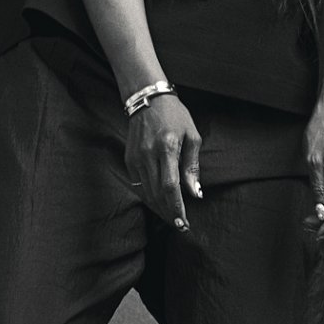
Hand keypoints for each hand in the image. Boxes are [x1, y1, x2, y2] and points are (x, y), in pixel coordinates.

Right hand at [125, 93, 202, 231]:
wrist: (148, 98)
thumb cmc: (175, 116)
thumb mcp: (192, 136)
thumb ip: (192, 166)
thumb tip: (195, 193)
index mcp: (167, 147)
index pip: (171, 186)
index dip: (177, 207)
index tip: (184, 222)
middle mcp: (148, 154)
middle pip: (157, 193)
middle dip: (169, 213)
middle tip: (180, 225)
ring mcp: (136, 157)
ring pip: (147, 192)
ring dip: (159, 208)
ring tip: (172, 217)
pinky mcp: (129, 158)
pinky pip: (139, 184)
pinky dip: (149, 196)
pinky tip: (159, 203)